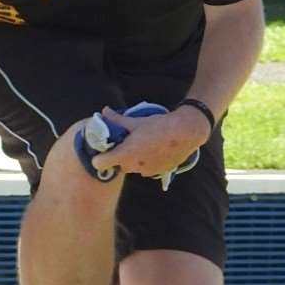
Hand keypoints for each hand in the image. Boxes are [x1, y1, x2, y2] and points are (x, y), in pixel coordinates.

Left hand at [90, 105, 208, 179]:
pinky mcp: (158, 172)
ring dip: (134, 159)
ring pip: (133, 167)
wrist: (185, 133)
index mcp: (125, 154)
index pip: (100, 164)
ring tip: (144, 144)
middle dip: (121, 156)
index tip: (104, 150)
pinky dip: (146, 161)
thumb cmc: (159, 126)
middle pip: (119, 165)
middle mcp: (134, 166)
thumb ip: (117, 119)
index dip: (99, 157)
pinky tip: (154, 149)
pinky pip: (146, 169)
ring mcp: (146, 171)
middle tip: (127, 142)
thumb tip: (104, 111)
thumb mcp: (136, 121)